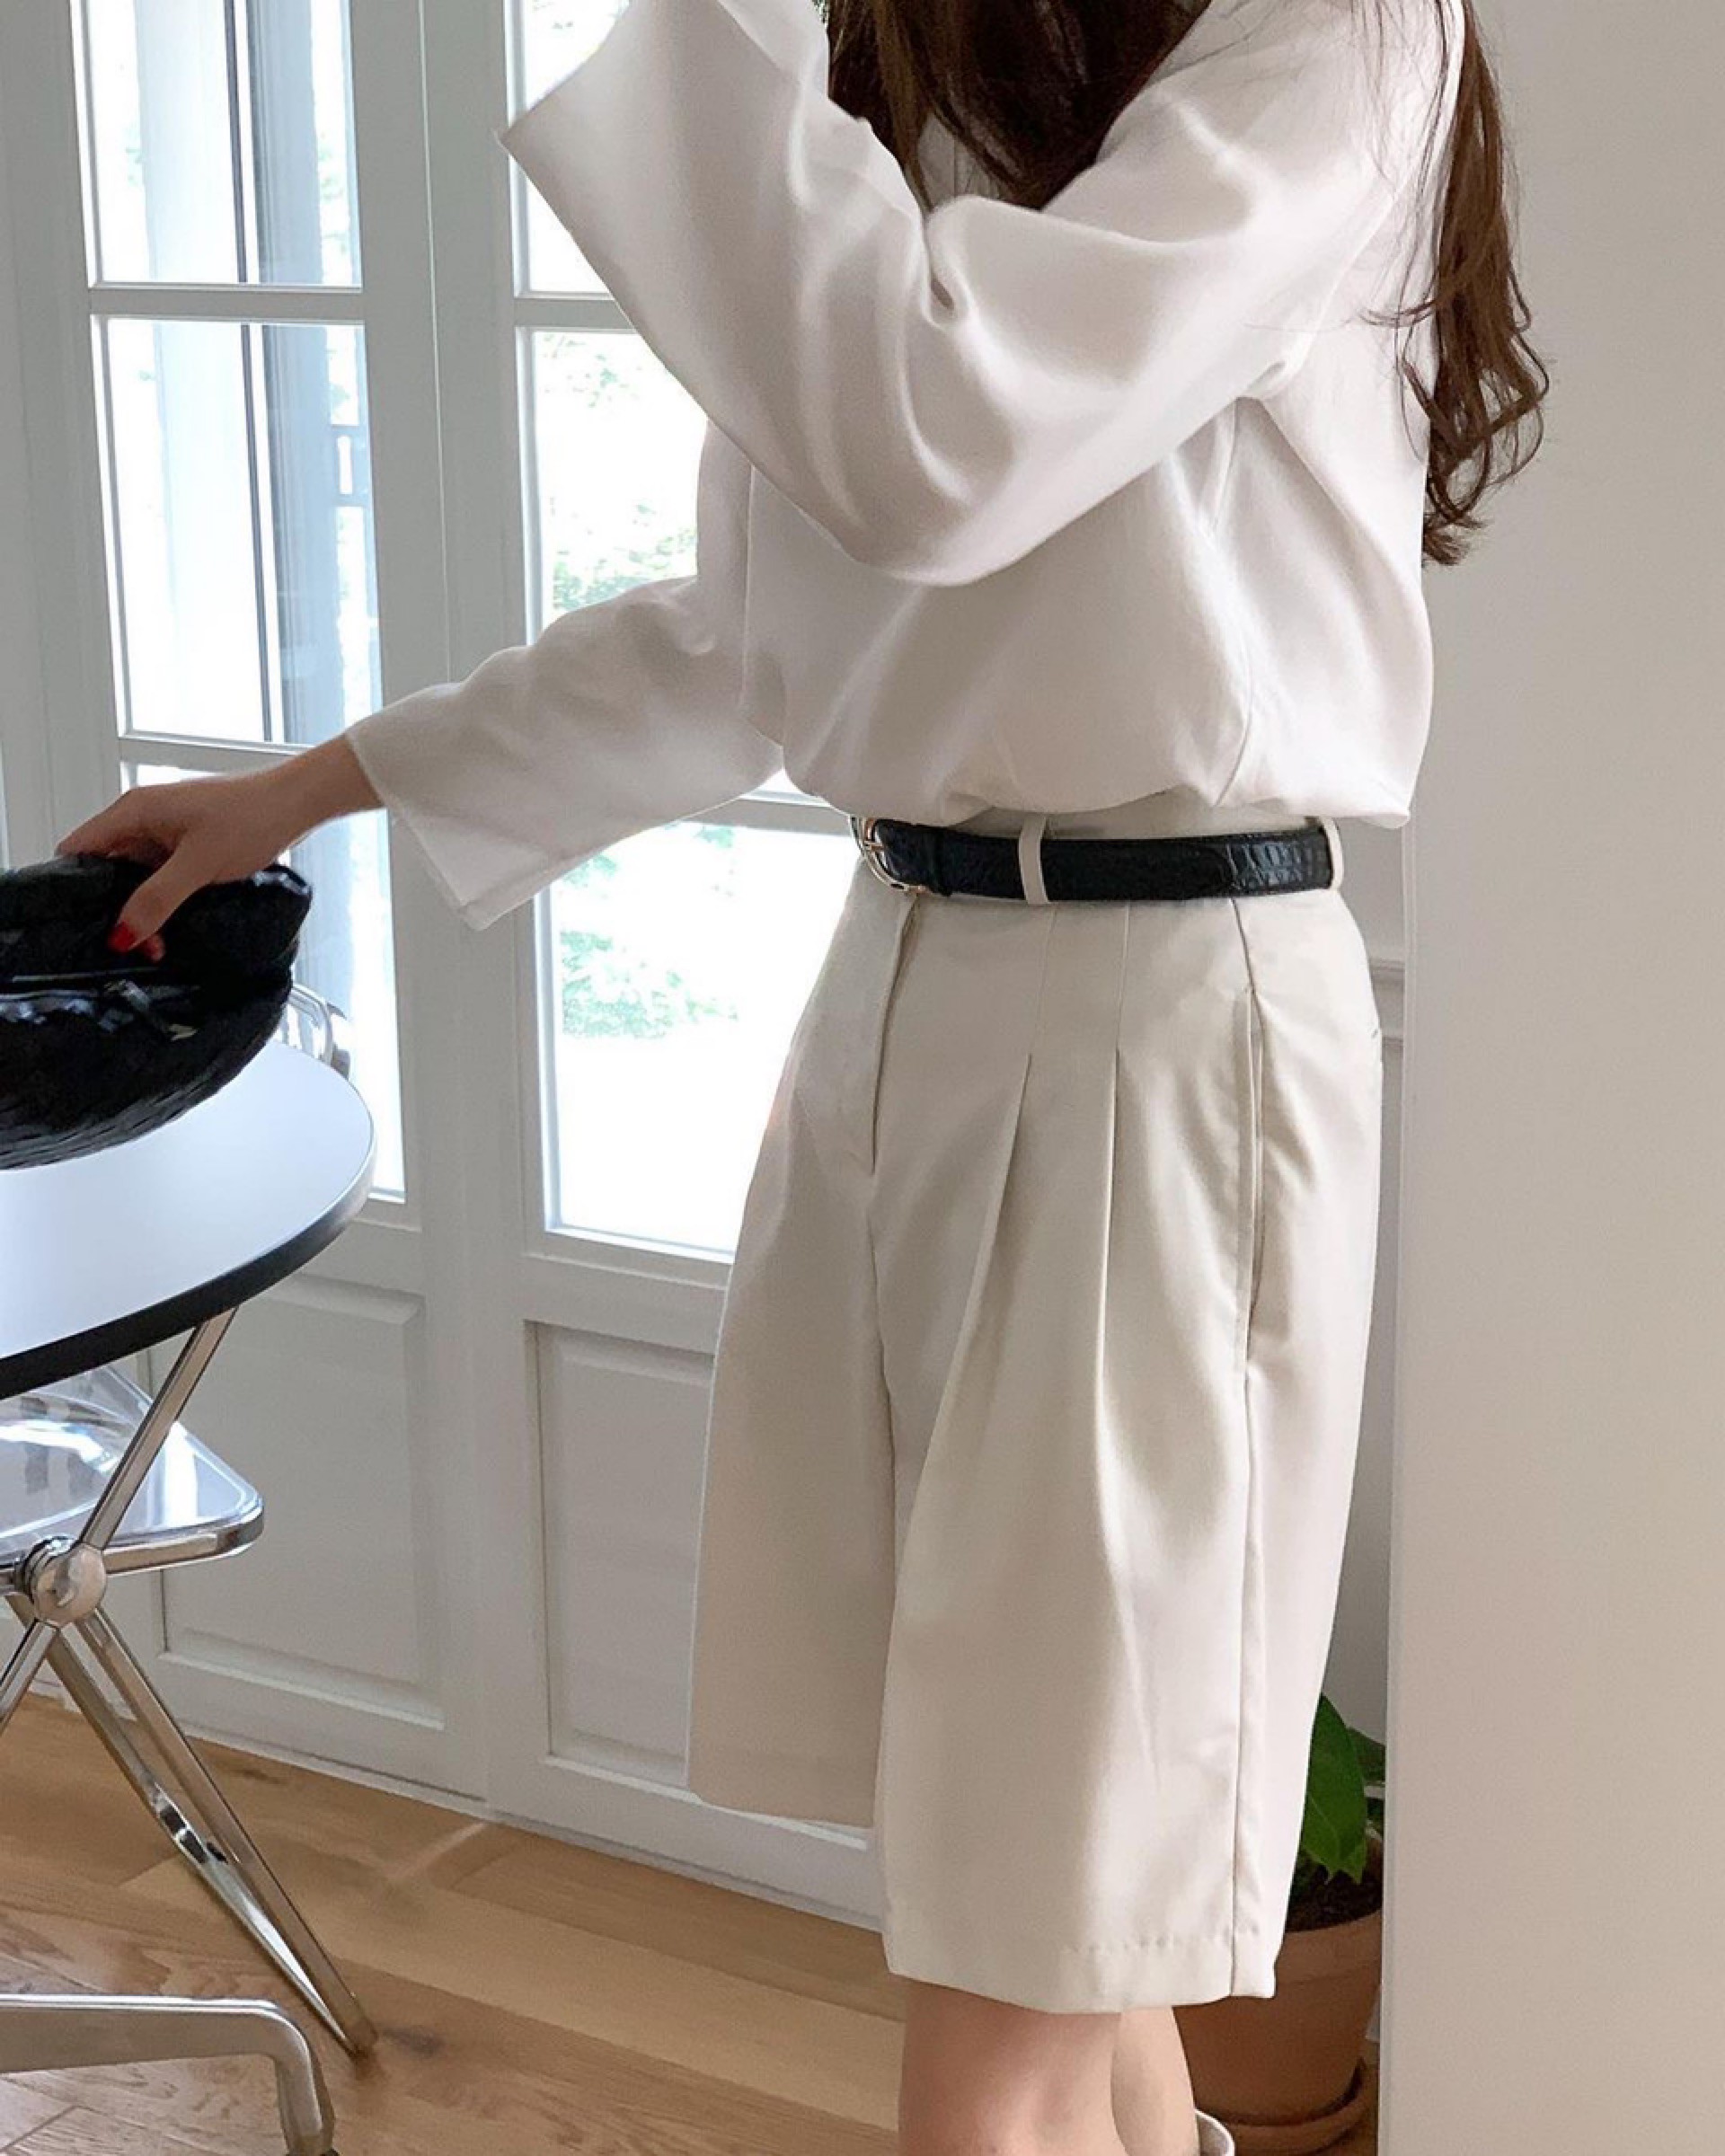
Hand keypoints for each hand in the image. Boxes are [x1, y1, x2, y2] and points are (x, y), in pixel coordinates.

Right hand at [53, 738, 380, 951]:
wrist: (298, 802)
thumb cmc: (253, 815)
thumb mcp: (199, 865)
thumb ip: (158, 899)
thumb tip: (124, 931)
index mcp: (134, 810)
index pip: (78, 848)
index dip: (72, 884)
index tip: (81, 921)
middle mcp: (143, 817)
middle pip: (106, 867)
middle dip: (113, 906)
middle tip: (132, 943)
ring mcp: (166, 831)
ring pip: (136, 876)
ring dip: (143, 908)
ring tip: (157, 942)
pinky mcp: (187, 844)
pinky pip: (162, 875)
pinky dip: (164, 899)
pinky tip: (175, 923)